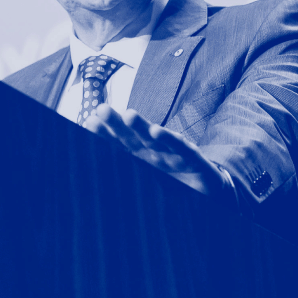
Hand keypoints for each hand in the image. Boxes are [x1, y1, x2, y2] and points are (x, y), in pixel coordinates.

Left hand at [83, 104, 227, 196]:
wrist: (207, 188)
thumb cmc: (174, 177)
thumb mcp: (147, 173)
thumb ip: (127, 162)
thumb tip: (97, 161)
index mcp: (141, 155)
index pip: (119, 143)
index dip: (105, 134)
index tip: (89, 122)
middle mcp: (154, 150)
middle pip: (132, 136)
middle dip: (117, 123)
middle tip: (102, 109)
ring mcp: (172, 152)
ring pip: (154, 138)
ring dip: (142, 126)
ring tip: (128, 114)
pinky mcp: (192, 157)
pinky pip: (179, 147)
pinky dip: (168, 139)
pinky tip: (157, 132)